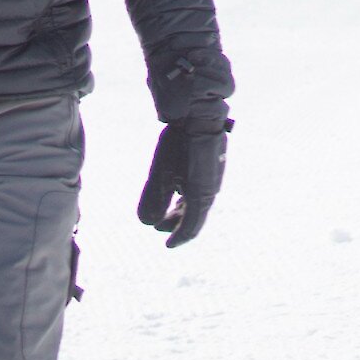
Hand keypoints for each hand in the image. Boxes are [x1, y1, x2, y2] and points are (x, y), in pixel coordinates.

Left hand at [136, 113, 230, 248]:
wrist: (198, 114)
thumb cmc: (180, 143)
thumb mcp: (161, 171)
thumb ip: (155, 197)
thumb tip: (147, 224)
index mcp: (202, 195)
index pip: (192, 226)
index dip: (179, 237)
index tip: (167, 245)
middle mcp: (210, 189)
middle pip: (194, 215)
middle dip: (176, 224)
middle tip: (158, 228)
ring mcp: (212, 177)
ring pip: (196, 202)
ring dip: (180, 211)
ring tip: (165, 214)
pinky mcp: (209, 167)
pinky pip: (198, 189)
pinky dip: (186, 197)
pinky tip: (176, 192)